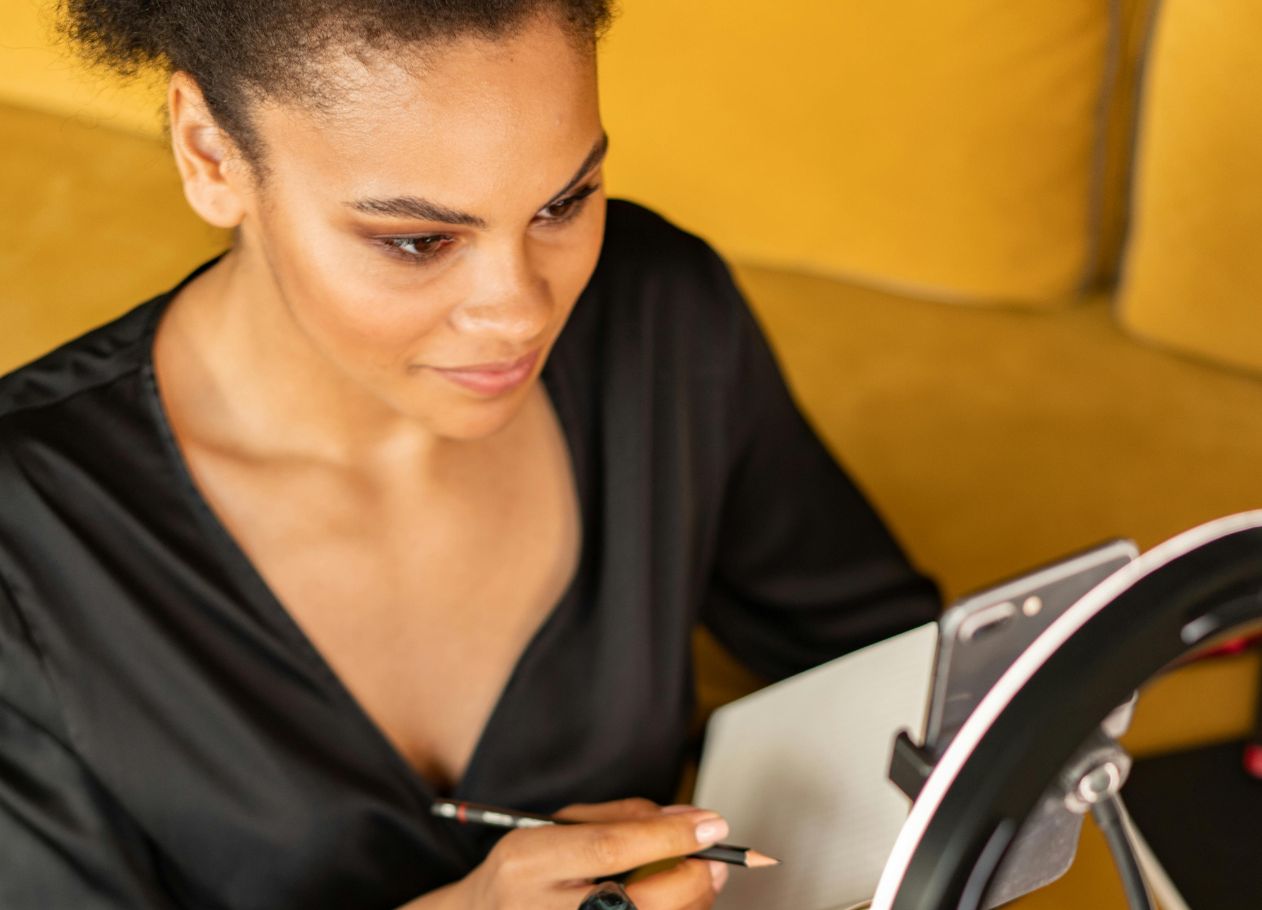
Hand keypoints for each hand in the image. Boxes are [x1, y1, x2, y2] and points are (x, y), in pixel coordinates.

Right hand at [457, 797, 730, 909]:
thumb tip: (686, 819)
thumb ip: (621, 818)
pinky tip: (674, 904)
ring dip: (691, 903)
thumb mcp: (557, 826)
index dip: (668, 836)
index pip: (609, 848)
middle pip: (640, 901)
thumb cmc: (528, 870)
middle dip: (692, 877)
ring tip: (697, 880)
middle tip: (717, 858)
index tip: (712, 824)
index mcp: (529, 862)